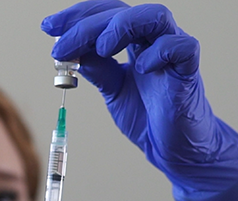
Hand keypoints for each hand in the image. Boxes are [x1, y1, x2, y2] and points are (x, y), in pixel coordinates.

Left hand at [42, 1, 237, 200]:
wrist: (172, 150)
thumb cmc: (148, 117)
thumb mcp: (111, 89)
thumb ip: (96, 68)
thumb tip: (69, 51)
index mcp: (134, 41)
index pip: (106, 13)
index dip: (77, 15)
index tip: (48, 27)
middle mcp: (154, 40)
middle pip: (122, 11)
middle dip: (86, 25)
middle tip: (62, 47)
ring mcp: (173, 53)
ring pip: (155, 15)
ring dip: (121, 26)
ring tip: (100, 49)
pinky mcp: (189, 72)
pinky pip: (182, 47)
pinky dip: (159, 51)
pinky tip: (139, 69)